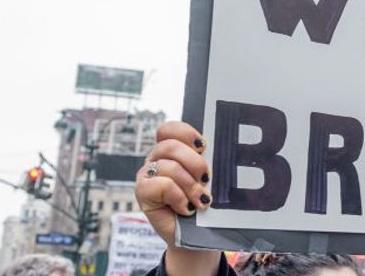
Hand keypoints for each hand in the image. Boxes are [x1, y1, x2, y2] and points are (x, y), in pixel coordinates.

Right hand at [135, 121, 219, 274]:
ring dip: (190, 185)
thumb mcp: (210, 179)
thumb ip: (210, 162)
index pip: (169, 129)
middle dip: (194, 162)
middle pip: (170, 145)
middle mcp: (157, 159)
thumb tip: (222, 151)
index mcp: (173, 151)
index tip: (203, 146)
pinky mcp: (142, 193)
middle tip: (207, 179)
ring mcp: (148, 175)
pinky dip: (178, 197)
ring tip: (201, 201)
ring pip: (168, 166)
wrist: (197, 236)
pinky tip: (186, 208)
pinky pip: (161, 185)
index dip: (186, 133)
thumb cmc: (205, 204)